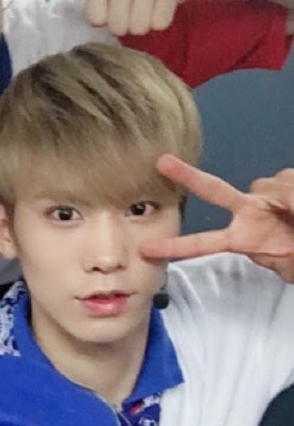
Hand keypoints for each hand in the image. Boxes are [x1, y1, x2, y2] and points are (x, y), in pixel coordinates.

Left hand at [46, 0, 204, 35]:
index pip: (95, 19)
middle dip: (123, 23)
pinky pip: (159, 24)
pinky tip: (158, 5)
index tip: (109, 1)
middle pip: (117, 26)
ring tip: (143, 5)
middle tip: (129, 5)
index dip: (103, 17)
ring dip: (141, 24)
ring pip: (138, 28)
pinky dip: (159, 21)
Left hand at [141, 156, 293, 281]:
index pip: (204, 243)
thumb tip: (283, 230)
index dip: (176, 247)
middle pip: (214, 190)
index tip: (146, 250)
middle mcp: (247, 211)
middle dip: (188, 176)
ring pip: (266, 184)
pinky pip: (288, 180)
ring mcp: (264, 195)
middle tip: (162, 162)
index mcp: (241, 238)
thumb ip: (280, 256)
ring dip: (285, 197)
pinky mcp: (286, 182)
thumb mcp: (288, 263)